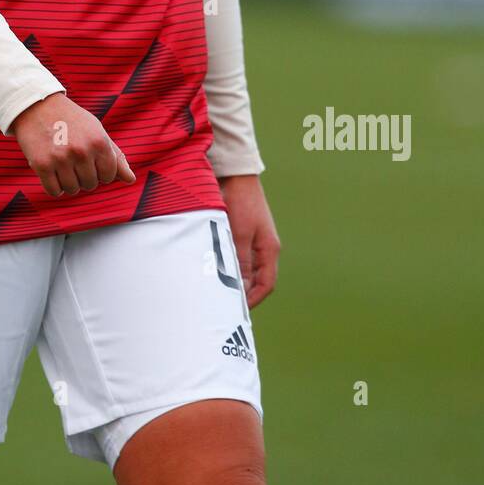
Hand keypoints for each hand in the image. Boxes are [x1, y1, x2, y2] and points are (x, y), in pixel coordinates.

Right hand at [11, 92, 135, 197]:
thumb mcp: (97, 131)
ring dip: (68, 182)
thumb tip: (130, 180)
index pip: (108, 176)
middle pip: (90, 185)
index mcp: (99, 141)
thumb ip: (116, 156)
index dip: (100, 170)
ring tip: (61, 163)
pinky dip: (54, 186)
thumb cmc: (72, 120)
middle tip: (72, 157)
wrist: (37, 106)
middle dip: (83, 175)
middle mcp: (81, 151)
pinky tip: (51, 170)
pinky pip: (54, 192)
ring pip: (72, 190)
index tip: (90, 158)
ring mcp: (61, 159)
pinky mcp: (41, 165)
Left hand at [216, 174, 280, 309]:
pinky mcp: (242, 234)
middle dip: (242, 293)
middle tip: (223, 304)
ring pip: (246, 269)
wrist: (235, 174)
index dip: (253, 300)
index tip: (236, 310)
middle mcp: (264, 248)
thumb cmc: (240, 202)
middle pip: (256, 280)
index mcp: (269, 249)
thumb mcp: (239, 233)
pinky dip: (229, 266)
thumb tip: (241, 288)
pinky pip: (238, 257)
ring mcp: (254, 241)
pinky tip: (214, 269)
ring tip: (216, 290)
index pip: (266, 284)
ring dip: (234, 279)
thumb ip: (241, 260)